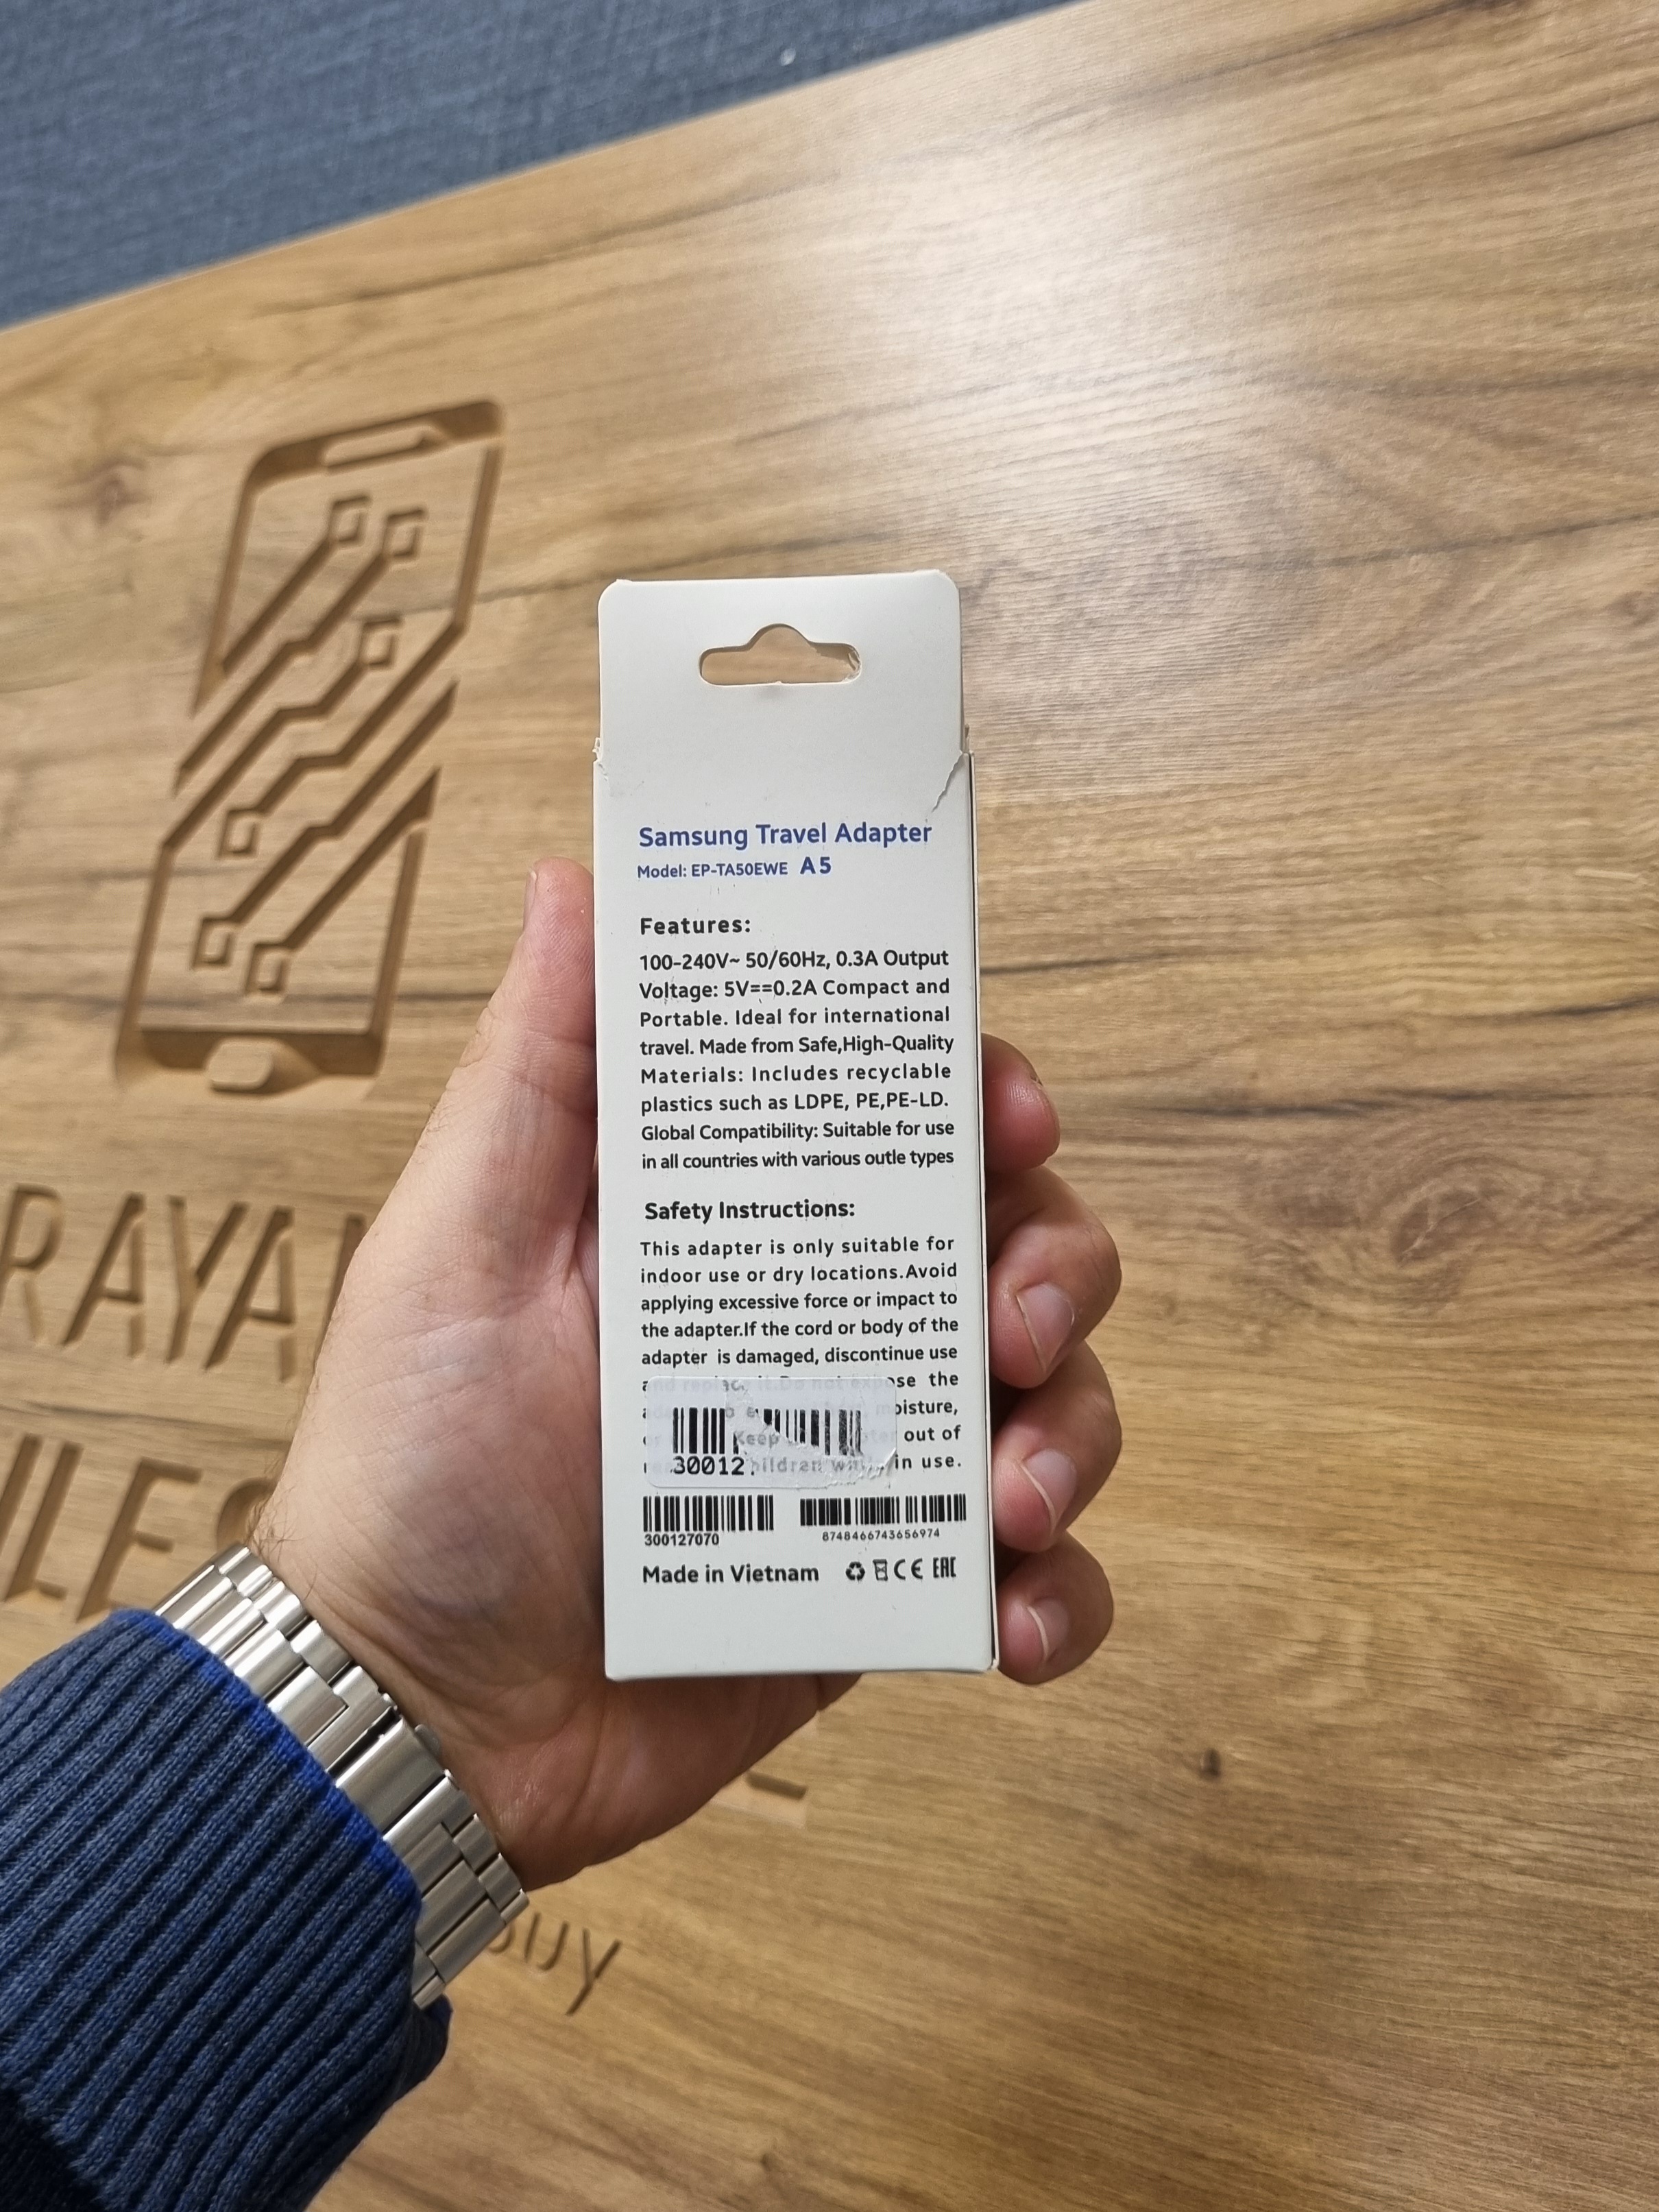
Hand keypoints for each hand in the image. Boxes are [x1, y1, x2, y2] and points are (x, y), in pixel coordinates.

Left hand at [258, 860, 1119, 1887]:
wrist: (415, 1716)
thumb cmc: (411, 1464)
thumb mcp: (458, 1243)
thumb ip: (536, 1068)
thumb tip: (581, 879)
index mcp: (724, 1219)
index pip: (891, 1115)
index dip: (974, 1090)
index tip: (1005, 1106)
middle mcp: (811, 1322)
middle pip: (1005, 1239)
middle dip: (1053, 1260)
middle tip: (1011, 1320)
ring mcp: (859, 1456)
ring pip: (1049, 1396)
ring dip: (1075, 1427)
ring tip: (1014, 1496)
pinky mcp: (884, 1589)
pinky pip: (1032, 1580)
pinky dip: (1059, 1596)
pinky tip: (1012, 1621)